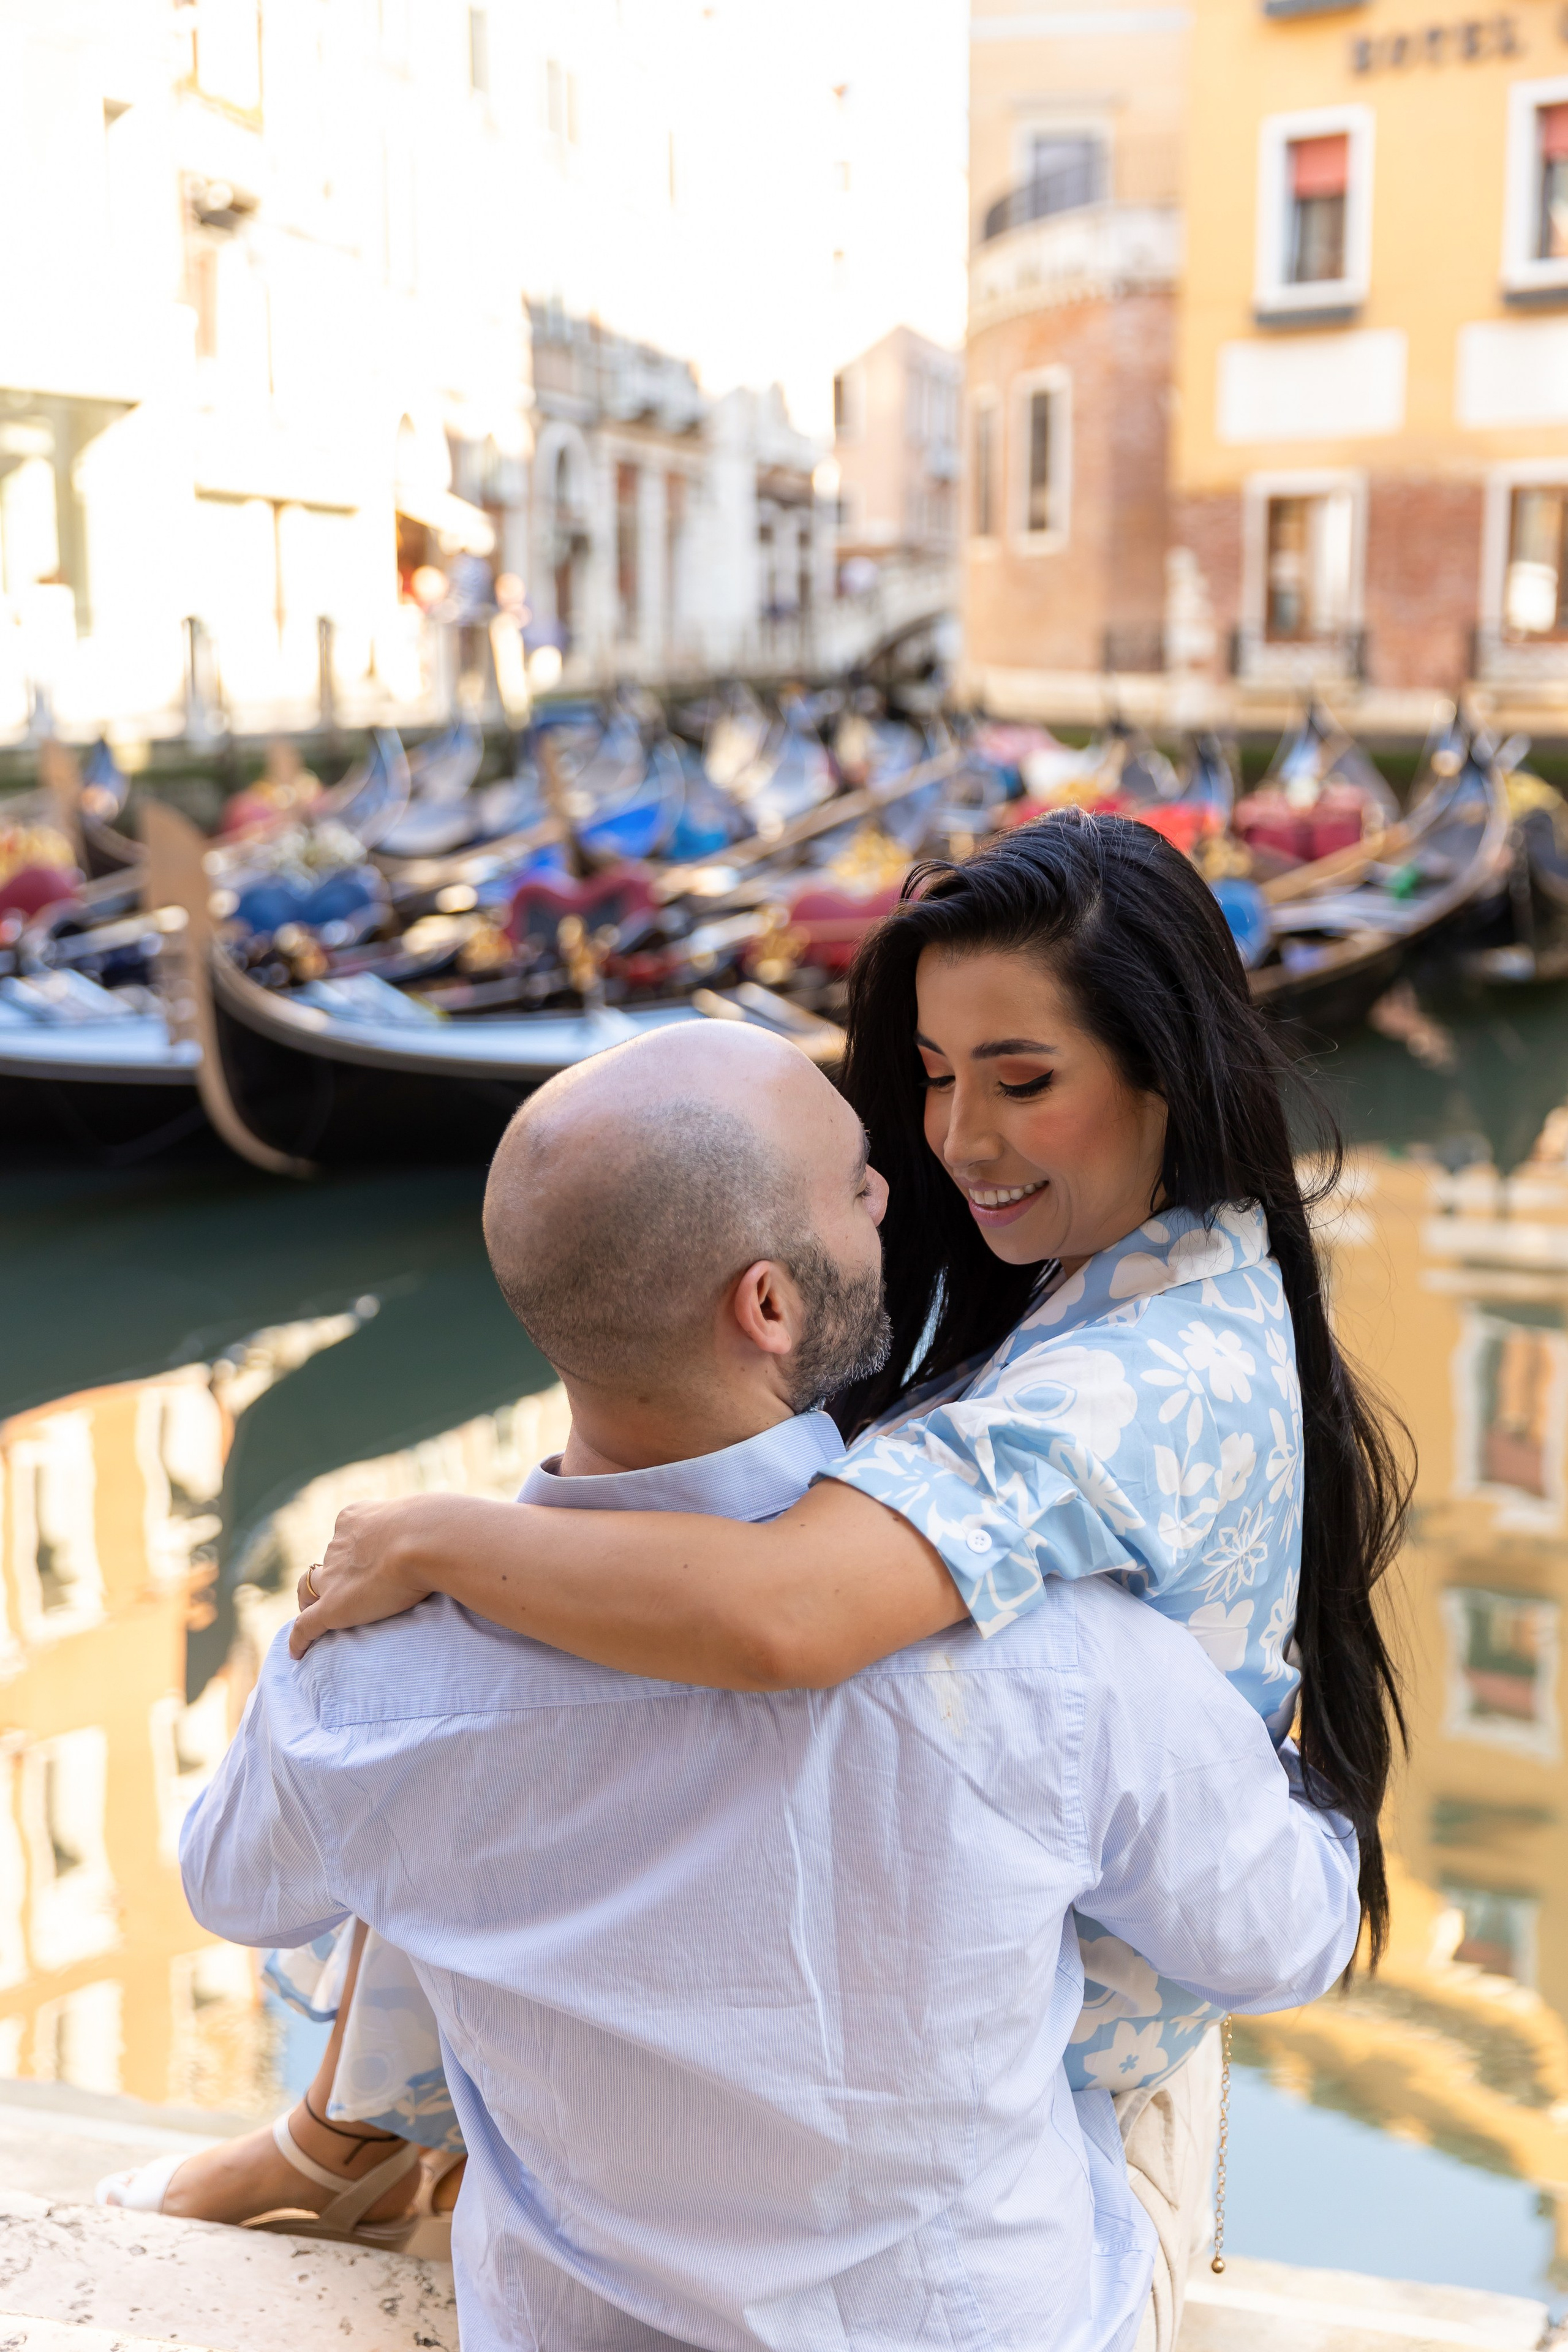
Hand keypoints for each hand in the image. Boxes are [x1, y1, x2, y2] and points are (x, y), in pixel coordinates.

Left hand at [289, 1497, 438, 1656]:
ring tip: (317, 1617)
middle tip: (353, 1593)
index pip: (344, 1537)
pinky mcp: (333, 1608)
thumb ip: (422, 1529)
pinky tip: (298, 1654)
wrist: (427, 1539)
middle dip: (336, 1576)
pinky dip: (299, 1640)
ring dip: (310, 1601)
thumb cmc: (437, 1527)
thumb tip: (445, 1537)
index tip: (367, 1562)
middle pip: (329, 1563)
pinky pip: (306, 1626)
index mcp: (356, 1519)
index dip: (351, 1551)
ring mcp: (333, 1576)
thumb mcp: (427, 1518)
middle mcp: (338, 1544)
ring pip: (309, 1589)